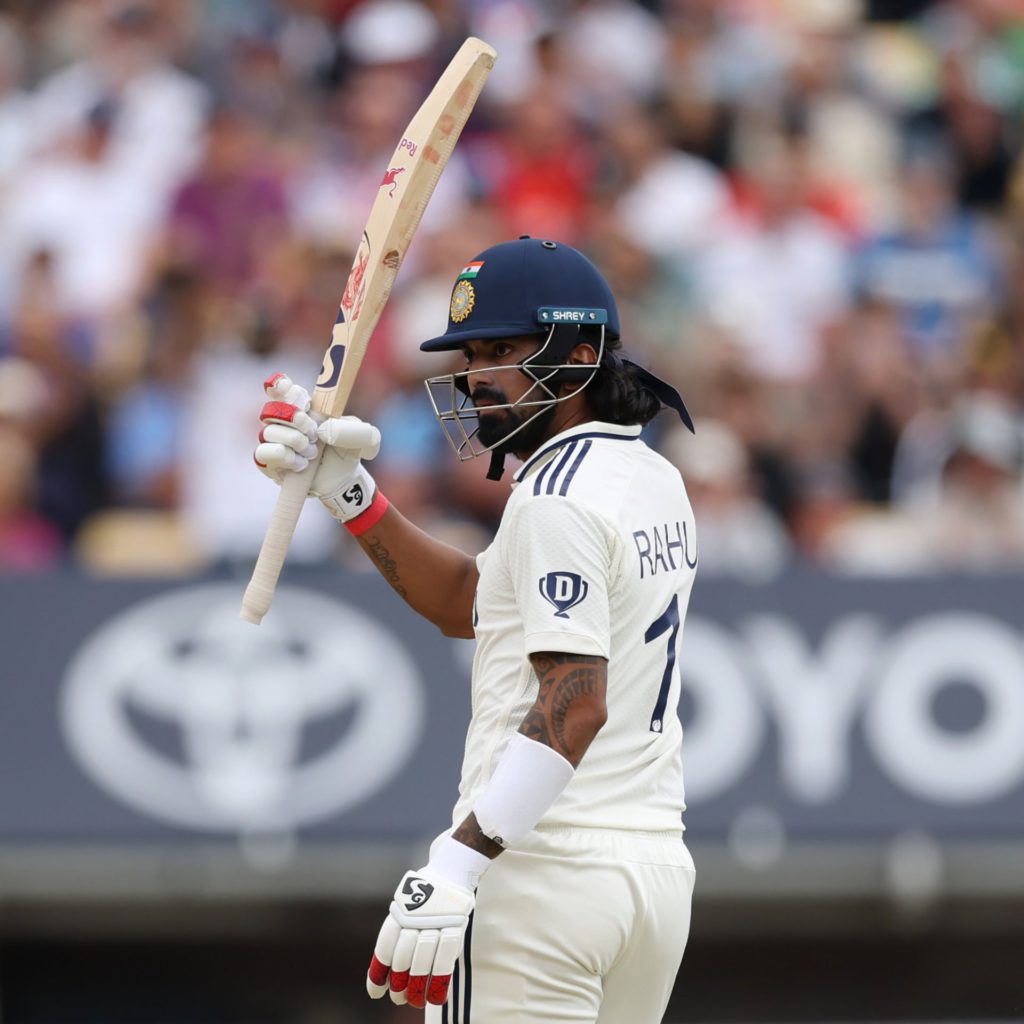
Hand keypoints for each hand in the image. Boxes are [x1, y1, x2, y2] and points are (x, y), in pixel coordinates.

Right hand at [254, 372, 380, 521]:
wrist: (343, 480)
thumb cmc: (348, 451)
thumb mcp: (364, 437)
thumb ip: (355, 428)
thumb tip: (326, 431)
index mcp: (303, 406)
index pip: (281, 388)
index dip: (281, 386)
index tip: (294, 393)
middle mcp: (283, 421)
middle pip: (273, 409)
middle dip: (297, 419)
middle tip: (314, 433)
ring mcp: (273, 441)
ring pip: (270, 432)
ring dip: (296, 442)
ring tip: (313, 453)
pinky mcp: (268, 462)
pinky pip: (263, 453)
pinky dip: (286, 458)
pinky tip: (301, 465)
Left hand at [367, 868, 474, 1007]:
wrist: (451, 869)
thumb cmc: (424, 893)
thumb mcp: (405, 905)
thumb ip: (398, 932)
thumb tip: (386, 973)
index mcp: (399, 911)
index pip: (385, 947)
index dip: (378, 973)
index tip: (375, 993)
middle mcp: (416, 916)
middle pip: (403, 957)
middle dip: (399, 983)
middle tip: (398, 998)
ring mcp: (437, 920)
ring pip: (423, 961)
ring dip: (417, 986)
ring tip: (413, 1000)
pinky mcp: (456, 925)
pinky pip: (446, 959)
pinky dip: (439, 981)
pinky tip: (435, 997)